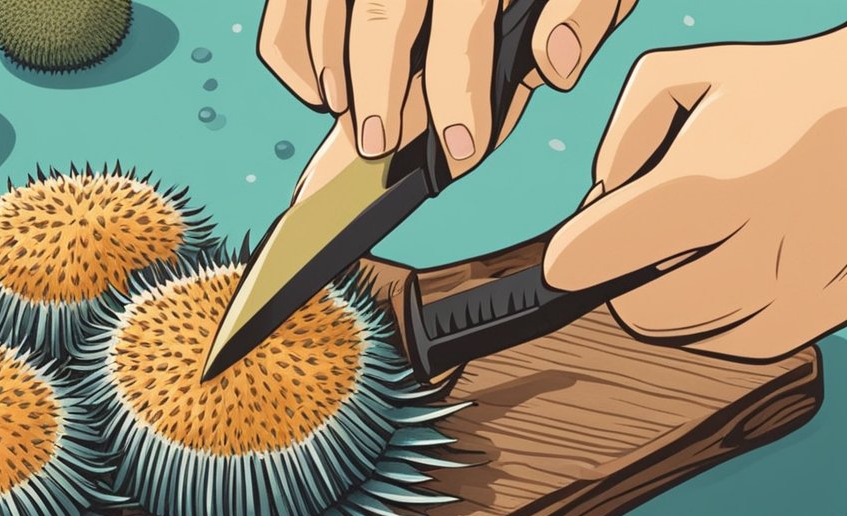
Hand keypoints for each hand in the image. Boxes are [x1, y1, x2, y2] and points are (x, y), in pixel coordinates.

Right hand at [259, 0, 633, 186]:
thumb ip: (583, 9)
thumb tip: (551, 63)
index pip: (463, 15)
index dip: (461, 92)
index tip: (461, 151)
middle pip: (379, 13)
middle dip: (379, 91)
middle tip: (381, 145)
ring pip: (322, 9)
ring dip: (332, 73)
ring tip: (353, 118)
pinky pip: (283, 5)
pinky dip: (290, 50)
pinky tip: (322, 89)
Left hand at [544, 28, 846, 360]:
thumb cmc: (780, 92)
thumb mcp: (679, 81)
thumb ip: (617, 146)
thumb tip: (601, 209)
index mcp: (713, 186)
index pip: (594, 258)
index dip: (571, 257)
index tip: (569, 255)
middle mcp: (763, 249)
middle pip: (642, 314)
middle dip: (624, 282)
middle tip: (640, 244)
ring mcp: (804, 292)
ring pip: (692, 336)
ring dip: (674, 299)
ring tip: (701, 244)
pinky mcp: (831, 311)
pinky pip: (745, 342)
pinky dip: (725, 314)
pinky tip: (739, 264)